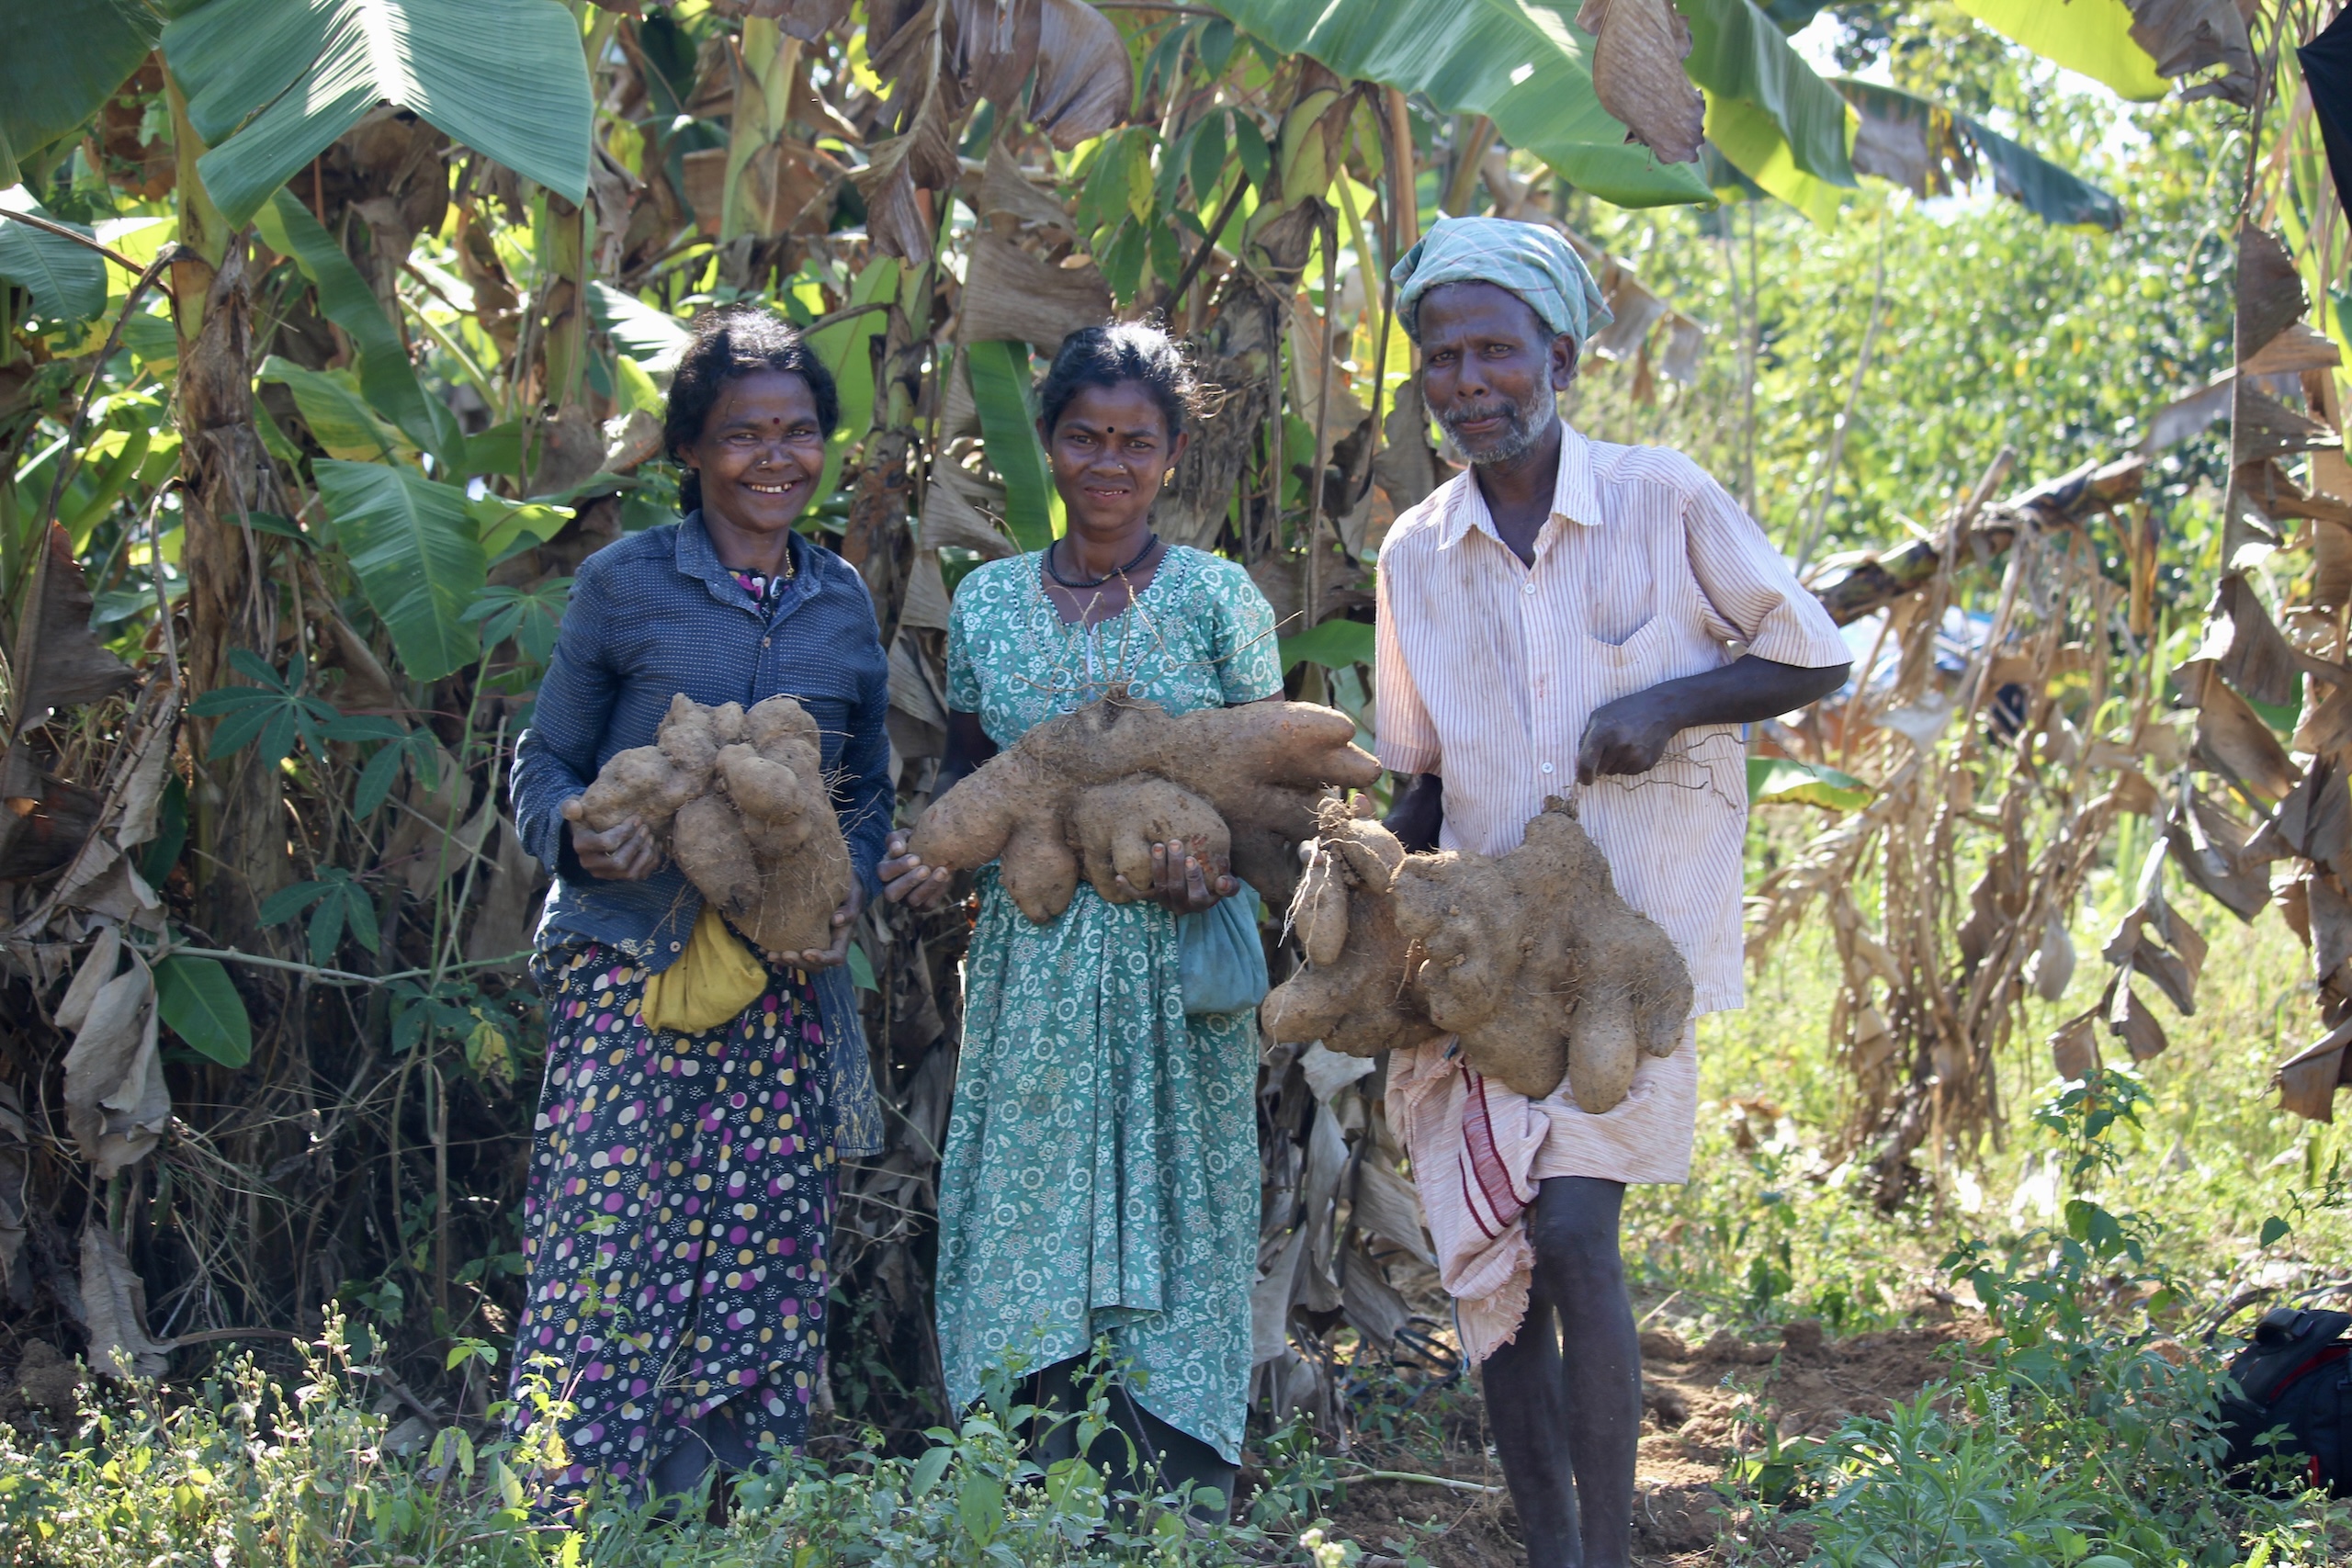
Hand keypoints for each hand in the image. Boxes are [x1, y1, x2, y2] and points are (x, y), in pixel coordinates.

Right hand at [562, 796, 660, 879]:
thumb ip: (571, 806)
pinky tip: (654, 846)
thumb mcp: (576, 808)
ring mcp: (605, 874)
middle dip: (636, 844)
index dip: (625, 831)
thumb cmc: (586, 816)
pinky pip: (639, 876)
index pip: (606, 843)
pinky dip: (651, 862)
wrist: (589, 832)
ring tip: (651, 836)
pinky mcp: (618, 878)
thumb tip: (573, 808)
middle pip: (619, 863)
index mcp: (581, 846)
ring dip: (645, 855)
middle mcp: (591, 864)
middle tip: (646, 827)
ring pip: (630, 874)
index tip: (636, 818)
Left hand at [775, 879, 864, 969]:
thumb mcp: (853, 896)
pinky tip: (762, 946)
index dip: (822, 959)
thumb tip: (836, 920)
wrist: (838, 882)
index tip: (806, 952)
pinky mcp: (800, 936)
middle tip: (781, 954)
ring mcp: (813, 942)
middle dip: (797, 963)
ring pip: (800, 961)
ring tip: (768, 953)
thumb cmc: (849, 890)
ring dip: (784, 960)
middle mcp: (827, 945)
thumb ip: (850, 909)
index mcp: (841, 939)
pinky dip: (776, 950)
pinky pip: (789, 948)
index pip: (835, 957)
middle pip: (814, 965)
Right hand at [879, 829, 954, 908]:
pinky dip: (938, 891)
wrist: (937, 853)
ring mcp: (907, 900)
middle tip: (925, 869)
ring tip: (942, 871)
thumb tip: (897, 849)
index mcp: (885, 871)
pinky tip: (947, 878)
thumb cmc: (915, 843)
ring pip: (912, 900)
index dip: (898, 867)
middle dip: (909, 881)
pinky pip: (929, 904)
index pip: (883, 873)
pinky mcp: (923, 905)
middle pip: (891, 893)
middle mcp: (892, 888)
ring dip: (927, 887)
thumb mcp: (905, 836)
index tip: (916, 858)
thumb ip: (897, 839)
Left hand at [1115, 839, 1235, 914]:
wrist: (1199, 885)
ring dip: (1157, 868)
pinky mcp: (1152, 898)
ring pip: (1158, 889)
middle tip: (1174, 844)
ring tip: (1158, 846)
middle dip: (1174, 866)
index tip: (1193, 860)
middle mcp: (1181, 906)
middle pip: (1175, 889)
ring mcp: (1165, 902)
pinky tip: (1119, 876)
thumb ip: (1228, 884)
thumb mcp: (1225, 882)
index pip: (1198, 896)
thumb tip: (1222, 882)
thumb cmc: (1214, 879)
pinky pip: (1138, 895)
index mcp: (1201, 903)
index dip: (1194, 880)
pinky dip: (1128, 888)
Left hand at [1575, 689, 1685, 783]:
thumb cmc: (1625, 710)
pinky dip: (1628, 764)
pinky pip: (1629, 772)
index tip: (1584, 779)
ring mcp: (1635, 756)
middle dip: (1600, 763)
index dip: (1583, 775)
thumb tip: (1578, 765)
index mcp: (1603, 733)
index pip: (1587, 764)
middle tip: (1609, 745)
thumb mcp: (1599, 716)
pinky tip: (1635, 748)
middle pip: (1600, 770)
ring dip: (1614, 763)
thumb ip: (1585, 740)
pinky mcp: (1646, 763)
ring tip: (1624, 744)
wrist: (1659, 710)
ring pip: (1614, 772)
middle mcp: (1619, 746)